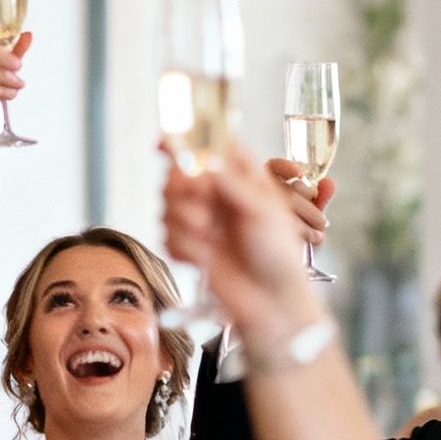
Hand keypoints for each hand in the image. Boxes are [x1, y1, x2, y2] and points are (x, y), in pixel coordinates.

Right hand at [162, 145, 326, 350]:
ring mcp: (202, 219)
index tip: (162, 144)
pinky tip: (203, 259)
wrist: (272, 300)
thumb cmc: (278, 253)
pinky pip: (166, 236)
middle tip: (200, 205)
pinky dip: (182, 247)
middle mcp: (218, 194)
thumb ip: (228, 181)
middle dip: (181, 188)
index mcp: (241, 176)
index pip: (208, 144)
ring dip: (183, 221)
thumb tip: (202, 160)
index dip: (184, 139)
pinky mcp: (190, 246)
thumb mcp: (261, 209)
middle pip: (178, 173)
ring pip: (167, 204)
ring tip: (208, 237)